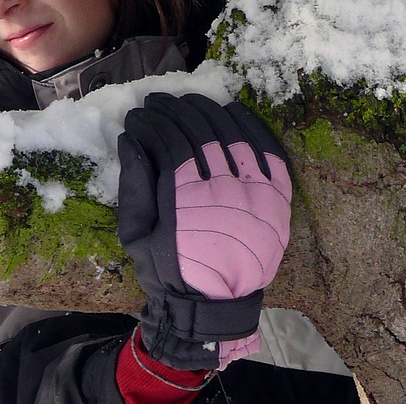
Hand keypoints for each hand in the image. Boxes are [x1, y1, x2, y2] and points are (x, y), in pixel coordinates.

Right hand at [117, 92, 291, 371]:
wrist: (213, 304)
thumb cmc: (170, 269)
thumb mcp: (136, 234)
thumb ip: (133, 184)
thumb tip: (130, 138)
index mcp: (185, 199)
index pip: (168, 140)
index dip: (150, 123)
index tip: (136, 117)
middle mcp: (223, 190)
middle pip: (198, 130)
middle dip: (172, 110)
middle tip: (156, 103)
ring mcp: (254, 190)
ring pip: (230, 132)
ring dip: (205, 109)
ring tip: (186, 101)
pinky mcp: (276, 195)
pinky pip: (266, 147)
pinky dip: (247, 123)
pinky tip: (229, 109)